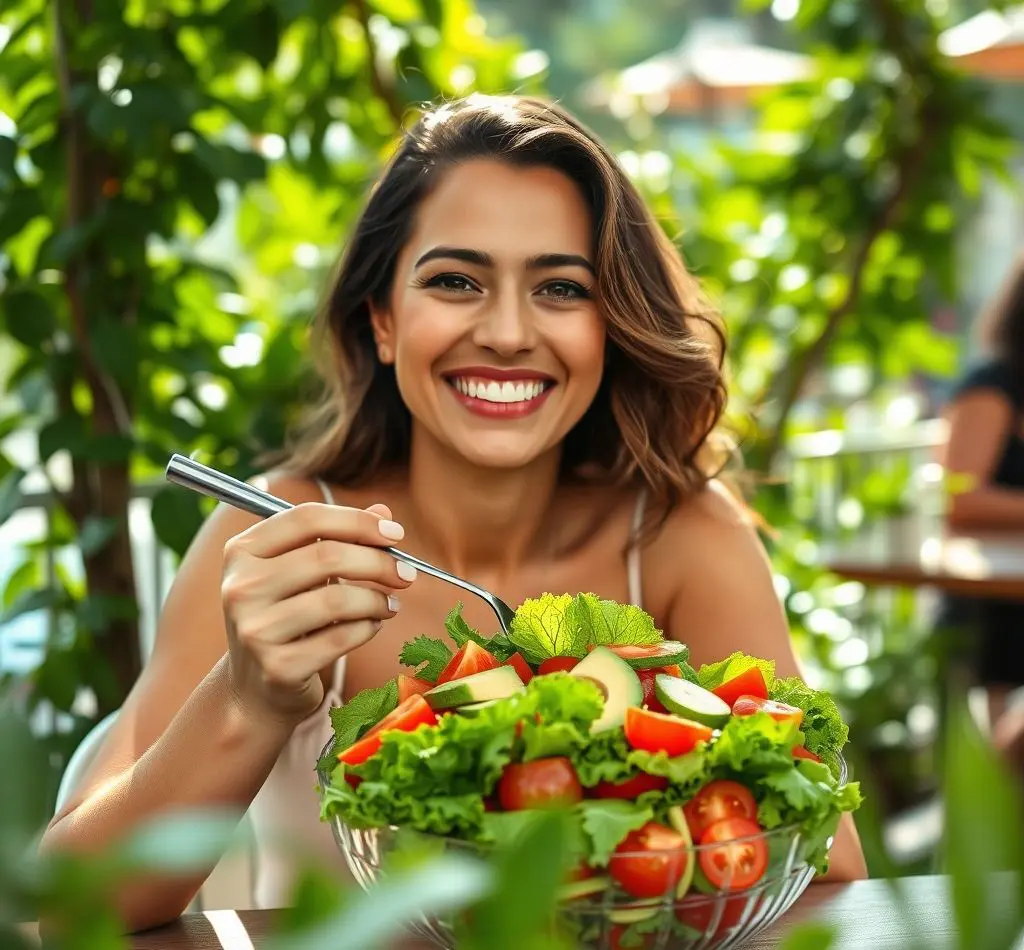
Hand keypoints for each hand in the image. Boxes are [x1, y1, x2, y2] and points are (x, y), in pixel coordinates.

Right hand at [221, 501, 412, 723]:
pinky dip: (367, 629)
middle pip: (327, 556)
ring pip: (337, 599)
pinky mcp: (277, 667)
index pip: (306, 518)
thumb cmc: (286, 615)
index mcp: (242, 551)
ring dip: (376, 600)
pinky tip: (372, 626)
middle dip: (379, 562)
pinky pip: (340, 638)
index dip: (358, 521)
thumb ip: (339, 537)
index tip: (395, 534)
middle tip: (406, 574)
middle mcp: (241, 587)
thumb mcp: (301, 571)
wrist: (255, 687)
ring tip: (390, 605)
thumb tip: (384, 513)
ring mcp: (255, 629)